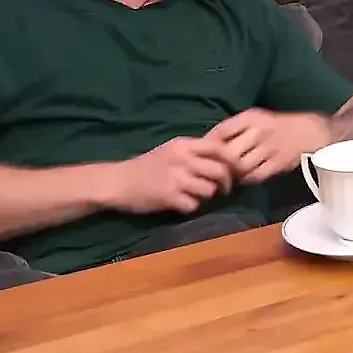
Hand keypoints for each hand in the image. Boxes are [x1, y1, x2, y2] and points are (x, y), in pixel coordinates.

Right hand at [102, 136, 235, 214]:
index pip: (219, 148)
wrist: (117, 181)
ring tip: (196, 195)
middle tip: (223, 189)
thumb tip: (223, 156)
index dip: (231, 160)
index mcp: (183, 145)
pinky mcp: (169, 197)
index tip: (234, 170)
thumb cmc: (146, 165)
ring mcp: (176, 178)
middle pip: (219, 171)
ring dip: (206, 196)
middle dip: (225, 183)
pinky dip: (190, 207)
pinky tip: (182, 204)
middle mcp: (182, 159)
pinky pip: (193, 205)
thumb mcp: (171, 150)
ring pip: (209, 189)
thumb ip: (194, 151)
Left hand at [208, 108, 330, 184]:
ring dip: (233, 174)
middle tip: (216, 170)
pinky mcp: (279, 162)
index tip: (206, 154)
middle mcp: (260, 131)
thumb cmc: (275, 125)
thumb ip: (231, 128)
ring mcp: (270, 148)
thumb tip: (205, 143)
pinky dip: (248, 179)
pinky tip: (247, 177)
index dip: (210, 145)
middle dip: (220, 164)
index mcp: (250, 117)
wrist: (309, 131)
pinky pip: (256, 176)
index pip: (222, 131)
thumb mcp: (254, 118)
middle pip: (229, 152)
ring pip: (241, 166)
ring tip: (230, 175)